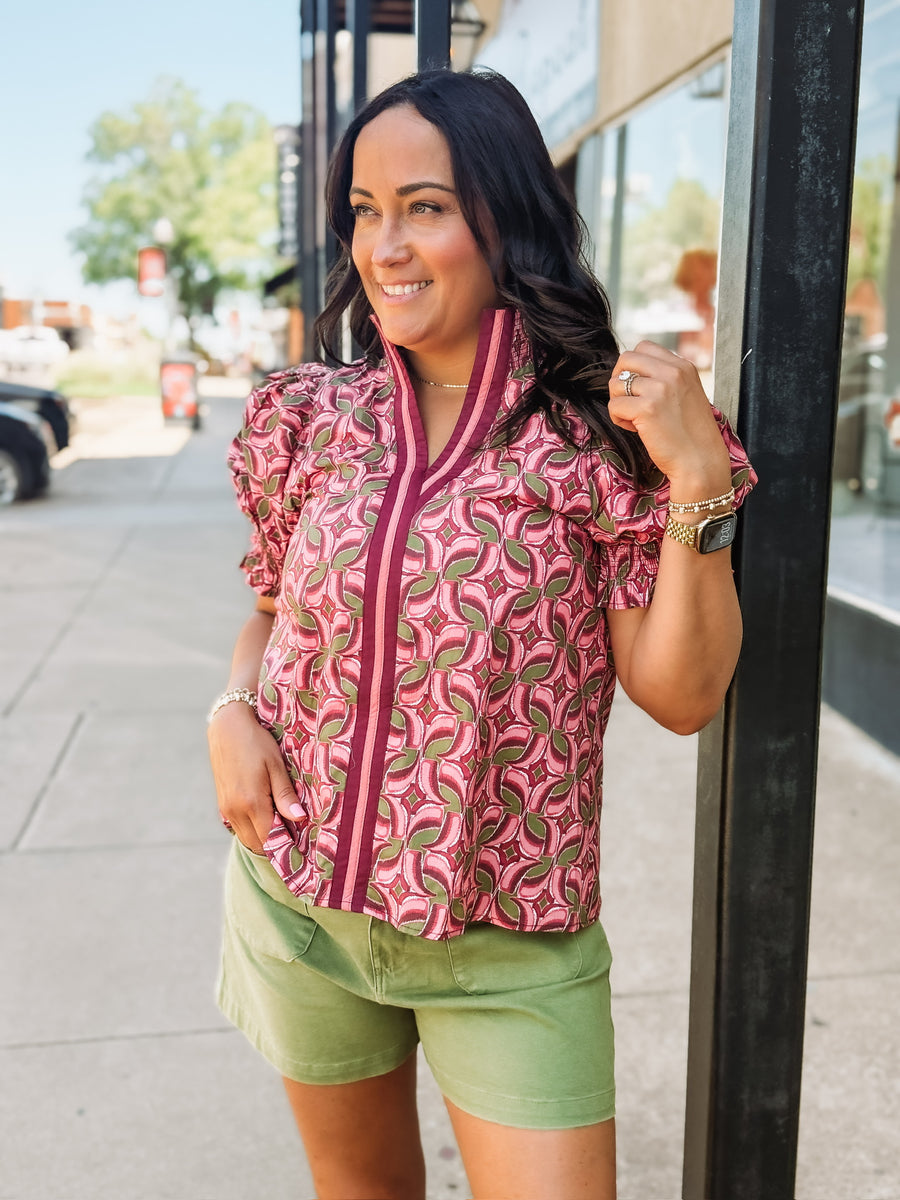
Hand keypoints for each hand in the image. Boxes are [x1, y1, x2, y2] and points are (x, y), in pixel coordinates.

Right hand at [207, 702, 300, 853]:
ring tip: (285, 828)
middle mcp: (235, 810)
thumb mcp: (275, 766)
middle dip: (277, 846)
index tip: (303, 849)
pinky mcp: (222, 804)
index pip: (270, 838)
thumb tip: (300, 819)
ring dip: (264, 839)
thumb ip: (285, 795)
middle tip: (297, 839)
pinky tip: (268, 818)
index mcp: (251, 802)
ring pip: (247, 838)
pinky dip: (253, 830)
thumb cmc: (256, 742)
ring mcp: (226, 809)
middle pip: (258, 844)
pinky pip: (239, 828)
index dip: (287, 846)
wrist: (227, 728)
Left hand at [609, 342, 730, 494]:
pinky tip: (636, 429)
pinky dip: (619, 419)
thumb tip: (629, 371)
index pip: (644, 347)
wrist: (700, 461)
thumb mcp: (685, 393)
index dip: (633, 367)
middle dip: (620, 381)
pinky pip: (615, 405)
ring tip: (636, 419)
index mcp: (683, 366)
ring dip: (619, 403)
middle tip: (629, 401)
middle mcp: (672, 372)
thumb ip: (665, 377)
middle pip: (626, 359)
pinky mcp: (647, 408)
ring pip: (616, 384)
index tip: (639, 389)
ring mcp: (660, 389)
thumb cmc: (690, 433)